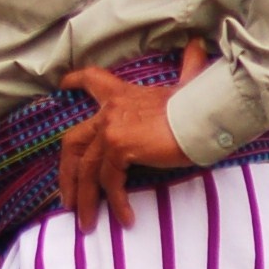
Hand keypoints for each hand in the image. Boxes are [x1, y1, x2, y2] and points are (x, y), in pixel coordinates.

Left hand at [57, 42, 206, 232]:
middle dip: (67, 173)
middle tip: (66, 199)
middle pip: (74, 141)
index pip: (94, 80)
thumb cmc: (200, 105)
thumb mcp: (188, 86)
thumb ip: (189, 69)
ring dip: (85, 199)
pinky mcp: (119, 146)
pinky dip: (116, 202)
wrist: (205, 116)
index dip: (76, 81)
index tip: (63, 83)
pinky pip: (109, 182)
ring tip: (87, 223)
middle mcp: (111, 110)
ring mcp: (111, 127)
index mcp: (124, 95)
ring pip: (87, 169)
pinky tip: (125, 218)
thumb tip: (198, 45)